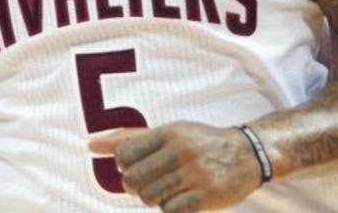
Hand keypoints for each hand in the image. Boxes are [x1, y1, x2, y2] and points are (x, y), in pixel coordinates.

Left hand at [89, 122, 263, 211]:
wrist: (246, 155)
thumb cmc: (199, 143)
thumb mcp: (169, 132)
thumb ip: (130, 138)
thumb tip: (91, 145)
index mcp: (170, 132)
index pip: (124, 154)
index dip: (124, 166)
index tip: (136, 166)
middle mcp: (181, 151)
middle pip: (133, 180)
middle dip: (135, 186)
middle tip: (149, 181)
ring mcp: (194, 174)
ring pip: (150, 197)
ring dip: (154, 198)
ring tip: (168, 189)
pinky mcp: (205, 196)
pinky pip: (170, 210)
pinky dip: (171, 207)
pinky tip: (182, 196)